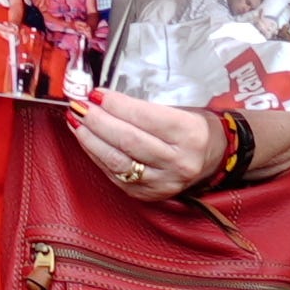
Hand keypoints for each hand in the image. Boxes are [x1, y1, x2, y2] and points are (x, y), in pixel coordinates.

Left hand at [67, 89, 213, 201]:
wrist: (214, 158)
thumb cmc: (194, 128)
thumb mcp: (181, 110)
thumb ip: (144, 107)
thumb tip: (102, 99)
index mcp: (190, 135)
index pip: (145, 117)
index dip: (116, 105)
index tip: (96, 93)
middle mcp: (178, 162)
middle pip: (128, 140)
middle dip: (97, 121)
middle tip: (79, 105)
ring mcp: (163, 183)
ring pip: (117, 161)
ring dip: (90, 139)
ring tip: (76, 121)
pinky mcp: (148, 195)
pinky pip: (115, 175)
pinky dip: (97, 155)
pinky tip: (87, 139)